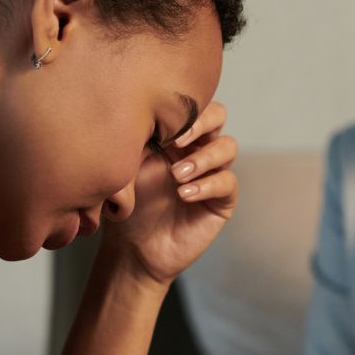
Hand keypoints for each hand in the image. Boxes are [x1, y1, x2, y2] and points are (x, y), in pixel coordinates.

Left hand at [99, 101, 237, 284]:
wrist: (133, 249)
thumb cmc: (127, 206)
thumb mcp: (127, 167)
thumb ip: (139, 139)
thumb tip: (143, 112)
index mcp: (174, 134)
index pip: (192, 105)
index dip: (184, 108)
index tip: (162, 127)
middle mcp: (196, 148)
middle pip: (218, 116)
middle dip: (201, 124)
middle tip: (176, 142)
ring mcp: (211, 173)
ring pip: (228, 147)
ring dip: (204, 157)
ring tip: (178, 176)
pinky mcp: (221, 200)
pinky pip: (227, 182)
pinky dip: (208, 185)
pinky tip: (184, 195)